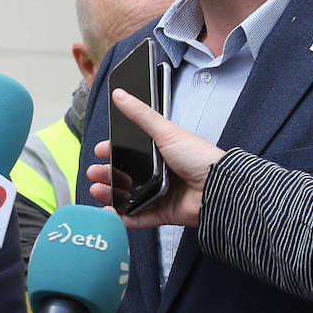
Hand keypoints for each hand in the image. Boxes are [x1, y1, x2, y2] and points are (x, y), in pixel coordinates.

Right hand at [85, 88, 223, 228]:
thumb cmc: (198, 157)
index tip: (100, 152)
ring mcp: (162, 194)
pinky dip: (124, 218)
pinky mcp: (165, 213)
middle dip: (107, 174)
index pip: (132, 152)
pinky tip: (110, 213)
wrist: (219, 187)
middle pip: (127, 176)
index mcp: (162, 153)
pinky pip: (140, 218)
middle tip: (94, 172)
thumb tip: (120, 94)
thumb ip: (141, 115)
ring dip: (111, 195)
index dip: (114, 152)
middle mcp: (161, 174)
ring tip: (97, 189)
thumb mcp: (166, 131)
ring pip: (129, 197)